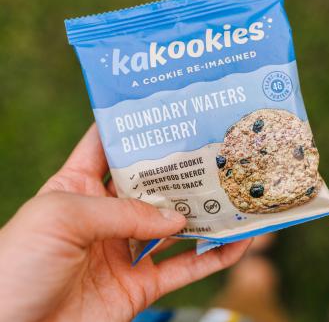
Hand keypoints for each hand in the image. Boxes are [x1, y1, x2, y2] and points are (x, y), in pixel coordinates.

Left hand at [0, 125, 250, 321]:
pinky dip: (214, 257)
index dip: (137, 127)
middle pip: (154, 185)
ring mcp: (126, 251)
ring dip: (208, 214)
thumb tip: (176, 220)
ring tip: (238, 195)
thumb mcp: (60, 220)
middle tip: (218, 152)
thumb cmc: (15, 268)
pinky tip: (238, 243)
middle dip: (184, 170)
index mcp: (76, 188)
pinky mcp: (140, 285)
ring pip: (177, 227)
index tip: (170, 110)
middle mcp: (106, 215)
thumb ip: (122, 213)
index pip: (109, 147)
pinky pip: (185, 269)